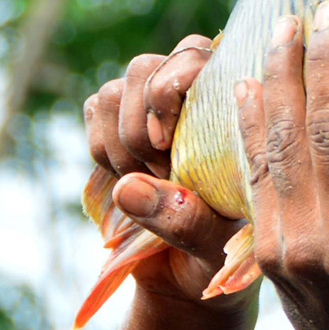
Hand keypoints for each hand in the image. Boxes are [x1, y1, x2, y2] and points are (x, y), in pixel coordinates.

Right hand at [84, 35, 250, 310]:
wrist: (191, 273)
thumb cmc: (224, 251)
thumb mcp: (218, 241)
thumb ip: (186, 217)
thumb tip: (129, 188)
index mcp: (235, 106)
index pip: (197, 55)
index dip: (171, 88)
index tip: (167, 144)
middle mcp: (194, 94)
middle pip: (145, 67)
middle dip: (140, 126)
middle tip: (161, 174)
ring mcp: (152, 106)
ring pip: (113, 90)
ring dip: (121, 143)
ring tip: (152, 184)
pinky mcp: (118, 122)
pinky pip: (93, 111)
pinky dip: (102, 149)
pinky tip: (131, 183)